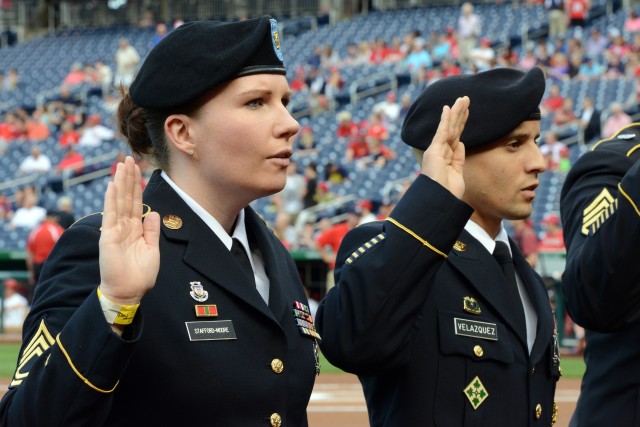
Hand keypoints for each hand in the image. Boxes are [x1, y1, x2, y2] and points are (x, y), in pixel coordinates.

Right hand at [98, 156, 159, 304]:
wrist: (128, 291)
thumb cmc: (140, 275)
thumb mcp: (152, 249)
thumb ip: (151, 230)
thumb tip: (153, 212)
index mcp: (135, 229)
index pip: (136, 202)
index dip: (137, 186)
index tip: (137, 169)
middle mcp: (124, 226)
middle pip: (127, 197)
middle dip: (128, 177)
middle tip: (128, 158)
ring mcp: (115, 229)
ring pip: (119, 201)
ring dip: (120, 182)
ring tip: (121, 164)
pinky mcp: (108, 236)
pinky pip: (110, 214)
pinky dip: (111, 199)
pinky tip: (112, 185)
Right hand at [421, 96, 468, 198]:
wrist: (439, 201)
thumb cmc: (448, 193)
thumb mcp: (457, 173)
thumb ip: (459, 157)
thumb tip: (461, 143)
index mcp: (445, 157)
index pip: (455, 136)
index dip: (461, 123)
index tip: (466, 112)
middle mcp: (439, 151)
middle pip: (453, 128)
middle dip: (460, 114)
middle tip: (466, 99)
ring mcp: (436, 150)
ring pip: (449, 127)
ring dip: (456, 112)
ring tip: (463, 99)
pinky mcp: (434, 150)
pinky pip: (442, 132)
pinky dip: (445, 119)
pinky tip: (448, 108)